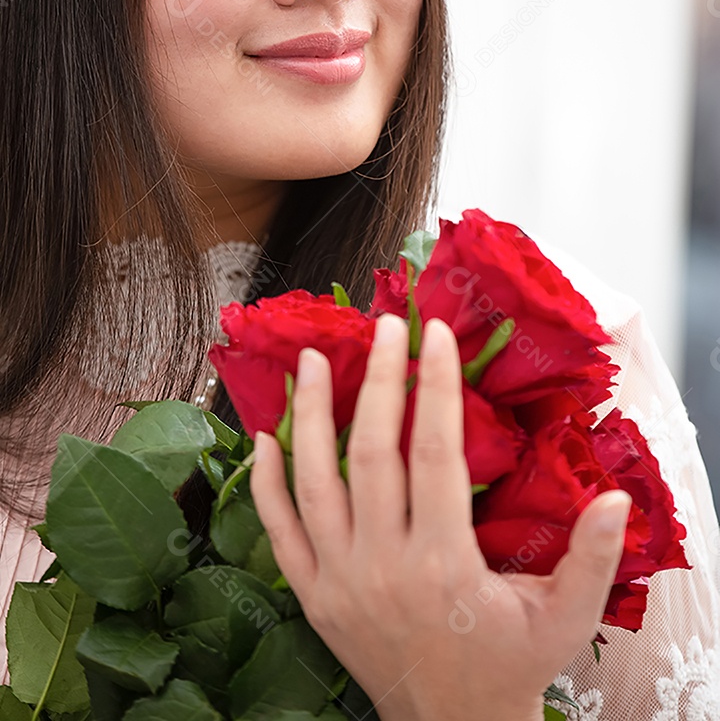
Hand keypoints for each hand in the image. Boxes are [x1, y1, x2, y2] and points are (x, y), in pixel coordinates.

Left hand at [250, 313, 630, 720]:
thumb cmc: (509, 663)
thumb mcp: (564, 618)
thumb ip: (591, 558)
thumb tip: (615, 499)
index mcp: (445, 563)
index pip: (436, 453)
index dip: (437, 387)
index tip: (436, 334)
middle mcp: (384, 565)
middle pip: (372, 454)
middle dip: (379, 381)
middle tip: (385, 326)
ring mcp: (340, 581)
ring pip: (315, 483)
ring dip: (310, 416)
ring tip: (312, 360)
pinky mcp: (313, 596)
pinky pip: (279, 532)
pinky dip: (268, 483)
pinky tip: (265, 437)